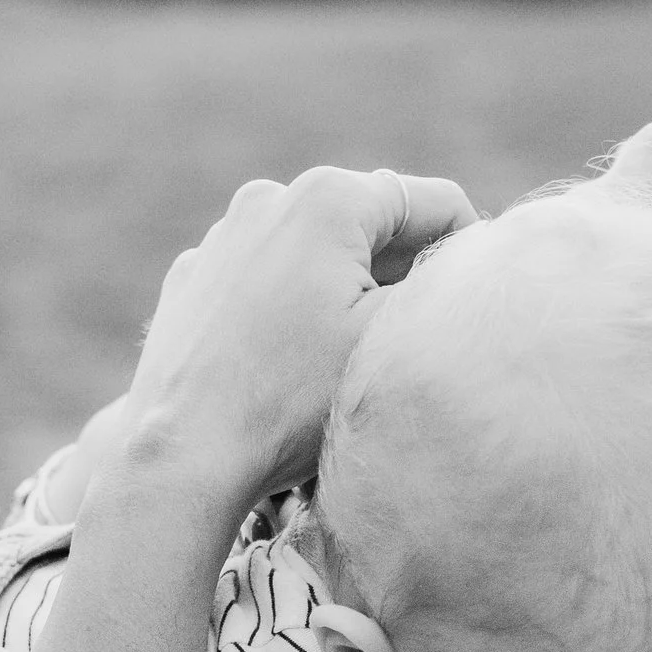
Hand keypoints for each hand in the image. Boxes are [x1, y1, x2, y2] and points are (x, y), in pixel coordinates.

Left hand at [116, 166, 475, 515]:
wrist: (182, 454)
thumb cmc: (292, 401)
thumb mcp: (393, 338)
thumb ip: (443, 283)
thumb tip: (464, 262)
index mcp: (329, 197)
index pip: (436, 204)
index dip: (468, 255)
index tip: (467, 313)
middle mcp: (269, 198)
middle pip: (372, 224)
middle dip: (400, 274)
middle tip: (409, 343)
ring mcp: (222, 236)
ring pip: (315, 251)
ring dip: (343, 290)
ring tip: (345, 359)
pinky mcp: (192, 278)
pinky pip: (263, 279)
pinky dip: (287, 307)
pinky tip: (287, 363)